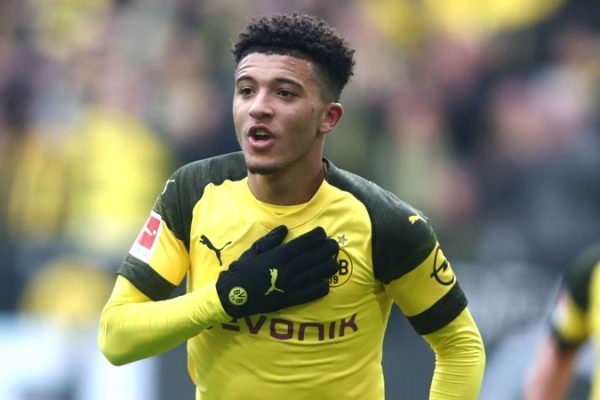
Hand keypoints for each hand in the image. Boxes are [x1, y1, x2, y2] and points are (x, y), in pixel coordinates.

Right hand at [216, 226, 338, 317]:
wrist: (234, 295)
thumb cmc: (243, 270)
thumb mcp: (255, 250)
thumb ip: (271, 239)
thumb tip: (284, 229)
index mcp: (280, 255)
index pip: (304, 243)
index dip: (316, 236)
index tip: (323, 233)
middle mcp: (288, 269)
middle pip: (315, 256)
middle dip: (327, 249)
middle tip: (334, 245)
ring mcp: (291, 285)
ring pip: (317, 274)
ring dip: (328, 267)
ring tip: (334, 262)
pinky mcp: (290, 299)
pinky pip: (311, 293)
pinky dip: (321, 288)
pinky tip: (326, 283)